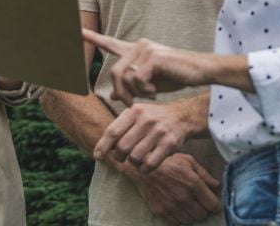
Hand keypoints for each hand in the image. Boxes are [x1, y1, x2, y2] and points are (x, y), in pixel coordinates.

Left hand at [82, 29, 209, 106]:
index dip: (92, 37)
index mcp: (137, 49)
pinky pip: (138, 79)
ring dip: (133, 93)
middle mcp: (139, 45)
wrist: (200, 71)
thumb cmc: (176, 76)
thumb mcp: (150, 82)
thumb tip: (113, 95)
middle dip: (121, 93)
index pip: (110, 42)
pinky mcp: (154, 57)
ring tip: (149, 96)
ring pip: (125, 77)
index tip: (77, 30)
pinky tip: (156, 91)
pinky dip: (145, 90)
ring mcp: (146, 49)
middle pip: (114, 72)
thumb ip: (132, 85)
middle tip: (132, 103)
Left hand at [94, 96, 208, 172]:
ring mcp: (159, 131)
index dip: (102, 146)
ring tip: (135, 159)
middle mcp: (146, 119)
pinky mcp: (169, 144)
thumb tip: (98, 151)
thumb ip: (118, 127)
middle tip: (121, 157)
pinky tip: (145, 165)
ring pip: (135, 157)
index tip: (98, 156)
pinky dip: (144, 169)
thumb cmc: (153, 118)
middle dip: (118, 157)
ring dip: (132, 163)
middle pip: (122, 147)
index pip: (112, 131)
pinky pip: (149, 164)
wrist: (182, 116)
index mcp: (135, 111)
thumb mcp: (136, 113)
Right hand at [125, 152, 220, 224]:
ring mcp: (172, 207)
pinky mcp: (161, 212)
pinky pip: (176, 223)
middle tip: (201, 204)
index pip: (212, 204)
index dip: (216, 206)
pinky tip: (180, 210)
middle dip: (204, 210)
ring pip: (190, 220)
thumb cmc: (169, 161)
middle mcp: (184, 198)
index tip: (216, 205)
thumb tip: (217, 185)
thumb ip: (205, 175)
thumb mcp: (189, 161)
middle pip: (202, 215)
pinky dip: (180, 219)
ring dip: (192, 215)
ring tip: (191, 207)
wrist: (145, 167)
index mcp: (193, 184)